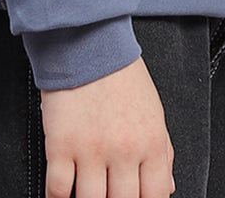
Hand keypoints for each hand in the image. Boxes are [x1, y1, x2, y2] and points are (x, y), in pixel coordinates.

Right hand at [40, 55, 174, 197]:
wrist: (88, 42)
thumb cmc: (122, 76)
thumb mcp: (153, 111)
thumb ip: (163, 153)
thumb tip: (166, 188)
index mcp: (150, 143)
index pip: (155, 197)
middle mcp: (123, 151)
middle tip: (108, 194)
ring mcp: (91, 149)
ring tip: (88, 195)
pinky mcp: (61, 144)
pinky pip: (58, 189)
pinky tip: (62, 195)